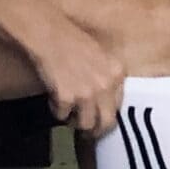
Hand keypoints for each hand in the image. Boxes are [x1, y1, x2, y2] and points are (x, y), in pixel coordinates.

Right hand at [26, 12, 125, 135]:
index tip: (101, 119)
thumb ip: (107, 77)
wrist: (50, 35)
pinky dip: (57, 111)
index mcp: (118, 73)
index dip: (109, 115)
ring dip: (76, 123)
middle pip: (107, 122)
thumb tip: (104, 101)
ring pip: (85, 124)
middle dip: (97, 131)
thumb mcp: (102, 56)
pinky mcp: (67, 98)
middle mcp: (106, 86)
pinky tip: (54, 99)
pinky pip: (62, 116)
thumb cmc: (73, 41)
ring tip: (69, 116)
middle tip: (88, 133)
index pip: (119, 106)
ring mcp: (87, 93)